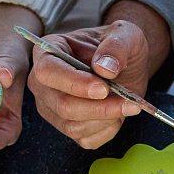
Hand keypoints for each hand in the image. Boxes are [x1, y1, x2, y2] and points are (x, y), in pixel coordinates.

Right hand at [28, 7, 160, 148]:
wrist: (126, 65)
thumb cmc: (119, 46)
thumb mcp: (125, 34)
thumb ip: (116, 45)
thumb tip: (104, 69)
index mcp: (48, 52)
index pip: (48, 72)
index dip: (74, 83)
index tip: (103, 88)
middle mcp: (43, 83)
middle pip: (61, 105)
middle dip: (98, 107)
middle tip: (129, 101)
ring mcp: (52, 107)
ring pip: (73, 126)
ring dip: (107, 118)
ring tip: (129, 103)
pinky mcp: (67, 127)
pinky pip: (85, 139)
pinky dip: (108, 130)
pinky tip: (118, 114)